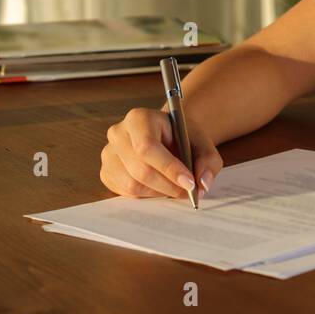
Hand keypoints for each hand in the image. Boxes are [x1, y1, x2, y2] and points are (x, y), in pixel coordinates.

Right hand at [100, 106, 223, 199]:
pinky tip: (158, 185)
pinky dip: (146, 195)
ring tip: (174, 186)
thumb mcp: (202, 143)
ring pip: (132, 185)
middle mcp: (118, 133)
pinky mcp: (106, 172)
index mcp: (139, 118)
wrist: (168, 136)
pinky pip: (124, 192)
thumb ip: (208, 161)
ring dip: (159, 192)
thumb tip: (203, 183)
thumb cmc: (183, 138)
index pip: (147, 146)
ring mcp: (108, 153)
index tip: (190, 183)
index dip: (169, 168)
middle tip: (189, 191)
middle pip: (140, 169)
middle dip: (168, 186)